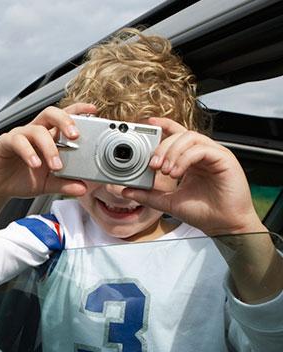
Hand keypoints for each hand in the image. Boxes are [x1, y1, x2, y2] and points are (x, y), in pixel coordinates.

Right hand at [0, 103, 97, 201]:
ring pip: (36, 129)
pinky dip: (28, 152)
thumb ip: (65, 184)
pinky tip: (35, 164)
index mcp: (48, 136)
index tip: (93, 110)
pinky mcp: (5, 143)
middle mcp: (34, 132)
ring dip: (49, 147)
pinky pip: (17, 141)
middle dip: (65, 120)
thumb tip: (82, 188)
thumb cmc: (22, 178)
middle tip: (75, 136)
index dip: (77, 110)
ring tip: (56, 165)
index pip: (64, 117)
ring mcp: (20, 135)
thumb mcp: (48, 184)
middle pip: (51, 113)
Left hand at [122, 117, 265, 235]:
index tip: (147, 125)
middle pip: (180, 135)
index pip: (177, 135)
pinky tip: (176, 172)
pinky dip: (185, 159)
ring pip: (190, 138)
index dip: (163, 126)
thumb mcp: (168, 202)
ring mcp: (215, 154)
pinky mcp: (224, 159)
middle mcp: (203, 154)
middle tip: (152, 164)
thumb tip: (126, 191)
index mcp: (191, 160)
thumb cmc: (203, 212)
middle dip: (162, 146)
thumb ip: (148, 195)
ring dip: (173, 152)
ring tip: (165, 170)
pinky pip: (201, 149)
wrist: (224, 226)